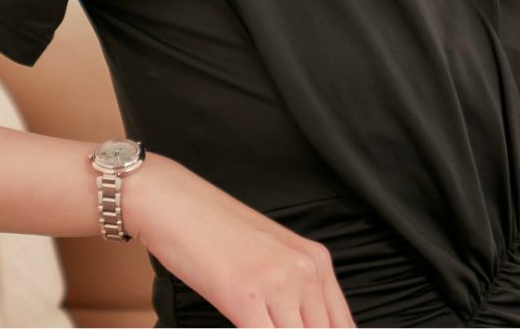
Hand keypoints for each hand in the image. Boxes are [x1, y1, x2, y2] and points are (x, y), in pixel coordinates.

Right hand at [126, 153, 356, 327]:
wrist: (175, 202)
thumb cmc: (216, 231)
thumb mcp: (270, 257)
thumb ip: (294, 295)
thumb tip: (301, 323)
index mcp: (317, 261)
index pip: (343, 326)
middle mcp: (305, 271)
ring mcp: (278, 283)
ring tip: (261, 328)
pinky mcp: (245, 295)